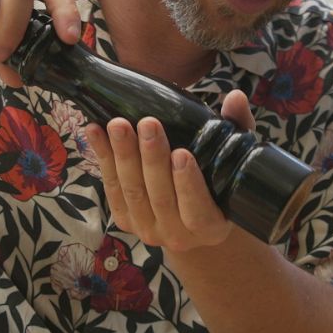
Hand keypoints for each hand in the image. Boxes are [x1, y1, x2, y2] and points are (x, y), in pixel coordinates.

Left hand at [85, 89, 255, 251]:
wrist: (192, 220)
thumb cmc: (218, 182)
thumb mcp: (234, 158)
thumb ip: (238, 128)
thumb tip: (237, 97)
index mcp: (211, 228)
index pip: (198, 210)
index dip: (188, 183)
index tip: (181, 153)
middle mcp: (179, 236)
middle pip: (160, 196)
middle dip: (151, 158)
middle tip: (148, 124)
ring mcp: (148, 229)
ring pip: (132, 191)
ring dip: (122, 155)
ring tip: (118, 124)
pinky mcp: (125, 220)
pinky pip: (112, 188)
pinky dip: (103, 158)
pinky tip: (95, 132)